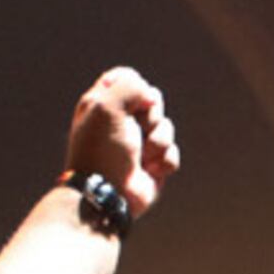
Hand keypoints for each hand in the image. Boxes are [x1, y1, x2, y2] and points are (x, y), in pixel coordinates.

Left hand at [63, 67, 181, 220]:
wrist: (107, 195)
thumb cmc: (101, 151)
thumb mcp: (106, 106)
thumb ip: (128, 86)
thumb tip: (150, 98)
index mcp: (103, 104)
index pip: (126, 78)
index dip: (135, 86)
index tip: (131, 99)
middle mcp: (121, 121)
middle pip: (153, 100)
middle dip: (150, 115)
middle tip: (136, 130)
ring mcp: (138, 144)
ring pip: (166, 127)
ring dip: (157, 142)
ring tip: (141, 158)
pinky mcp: (153, 166)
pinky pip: (172, 153)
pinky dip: (163, 162)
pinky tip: (149, 172)